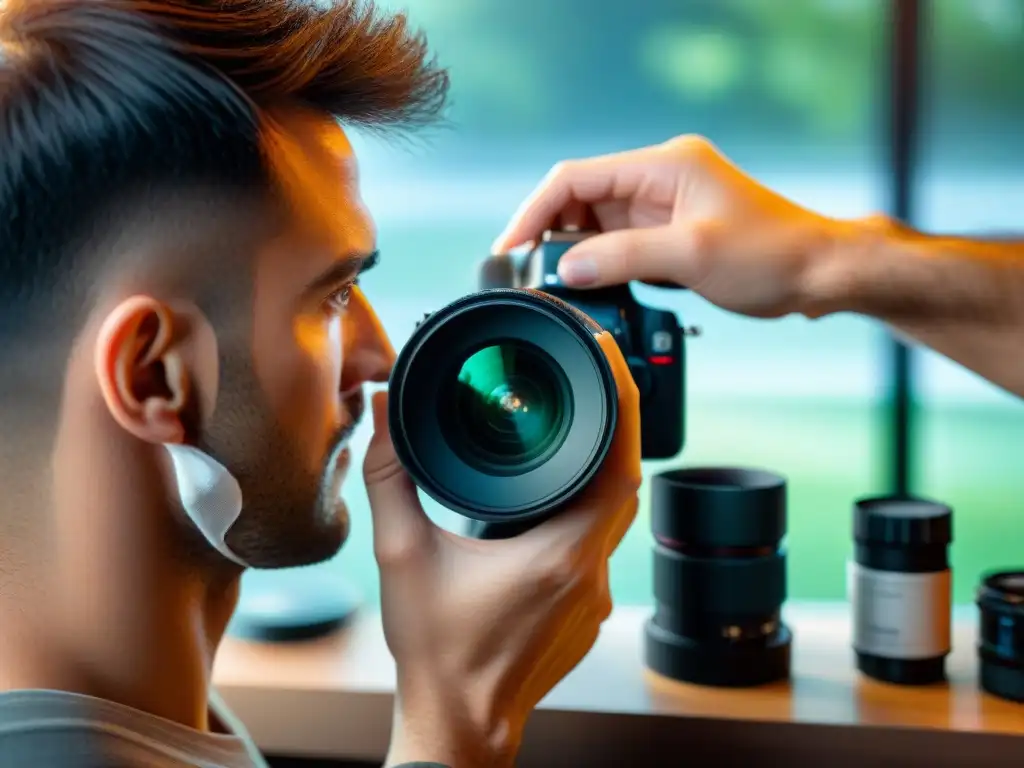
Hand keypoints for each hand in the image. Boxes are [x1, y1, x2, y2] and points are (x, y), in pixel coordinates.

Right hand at [363, 332, 640, 767]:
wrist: (457, 724)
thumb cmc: (436, 653)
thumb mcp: (401, 556)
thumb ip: (390, 478)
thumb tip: (384, 414)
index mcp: (559, 556)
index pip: (621, 468)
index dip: (622, 406)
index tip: (606, 361)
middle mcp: (590, 574)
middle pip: (627, 481)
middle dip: (616, 423)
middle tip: (591, 377)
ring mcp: (594, 596)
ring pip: (617, 513)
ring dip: (602, 466)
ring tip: (572, 425)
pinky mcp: (585, 609)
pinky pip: (602, 542)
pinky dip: (587, 506)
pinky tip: (555, 494)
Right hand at [492, 135, 843, 318]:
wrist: (818, 273)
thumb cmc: (772, 254)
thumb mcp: (691, 255)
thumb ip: (623, 258)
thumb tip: (568, 269)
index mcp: (664, 166)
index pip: (576, 177)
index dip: (536, 210)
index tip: (513, 245)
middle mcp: (659, 180)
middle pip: (581, 200)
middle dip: (551, 235)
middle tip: (533, 275)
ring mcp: (664, 207)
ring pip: (596, 225)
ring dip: (575, 254)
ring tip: (559, 286)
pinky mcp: (670, 234)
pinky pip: (619, 245)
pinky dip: (600, 265)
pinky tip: (593, 287)